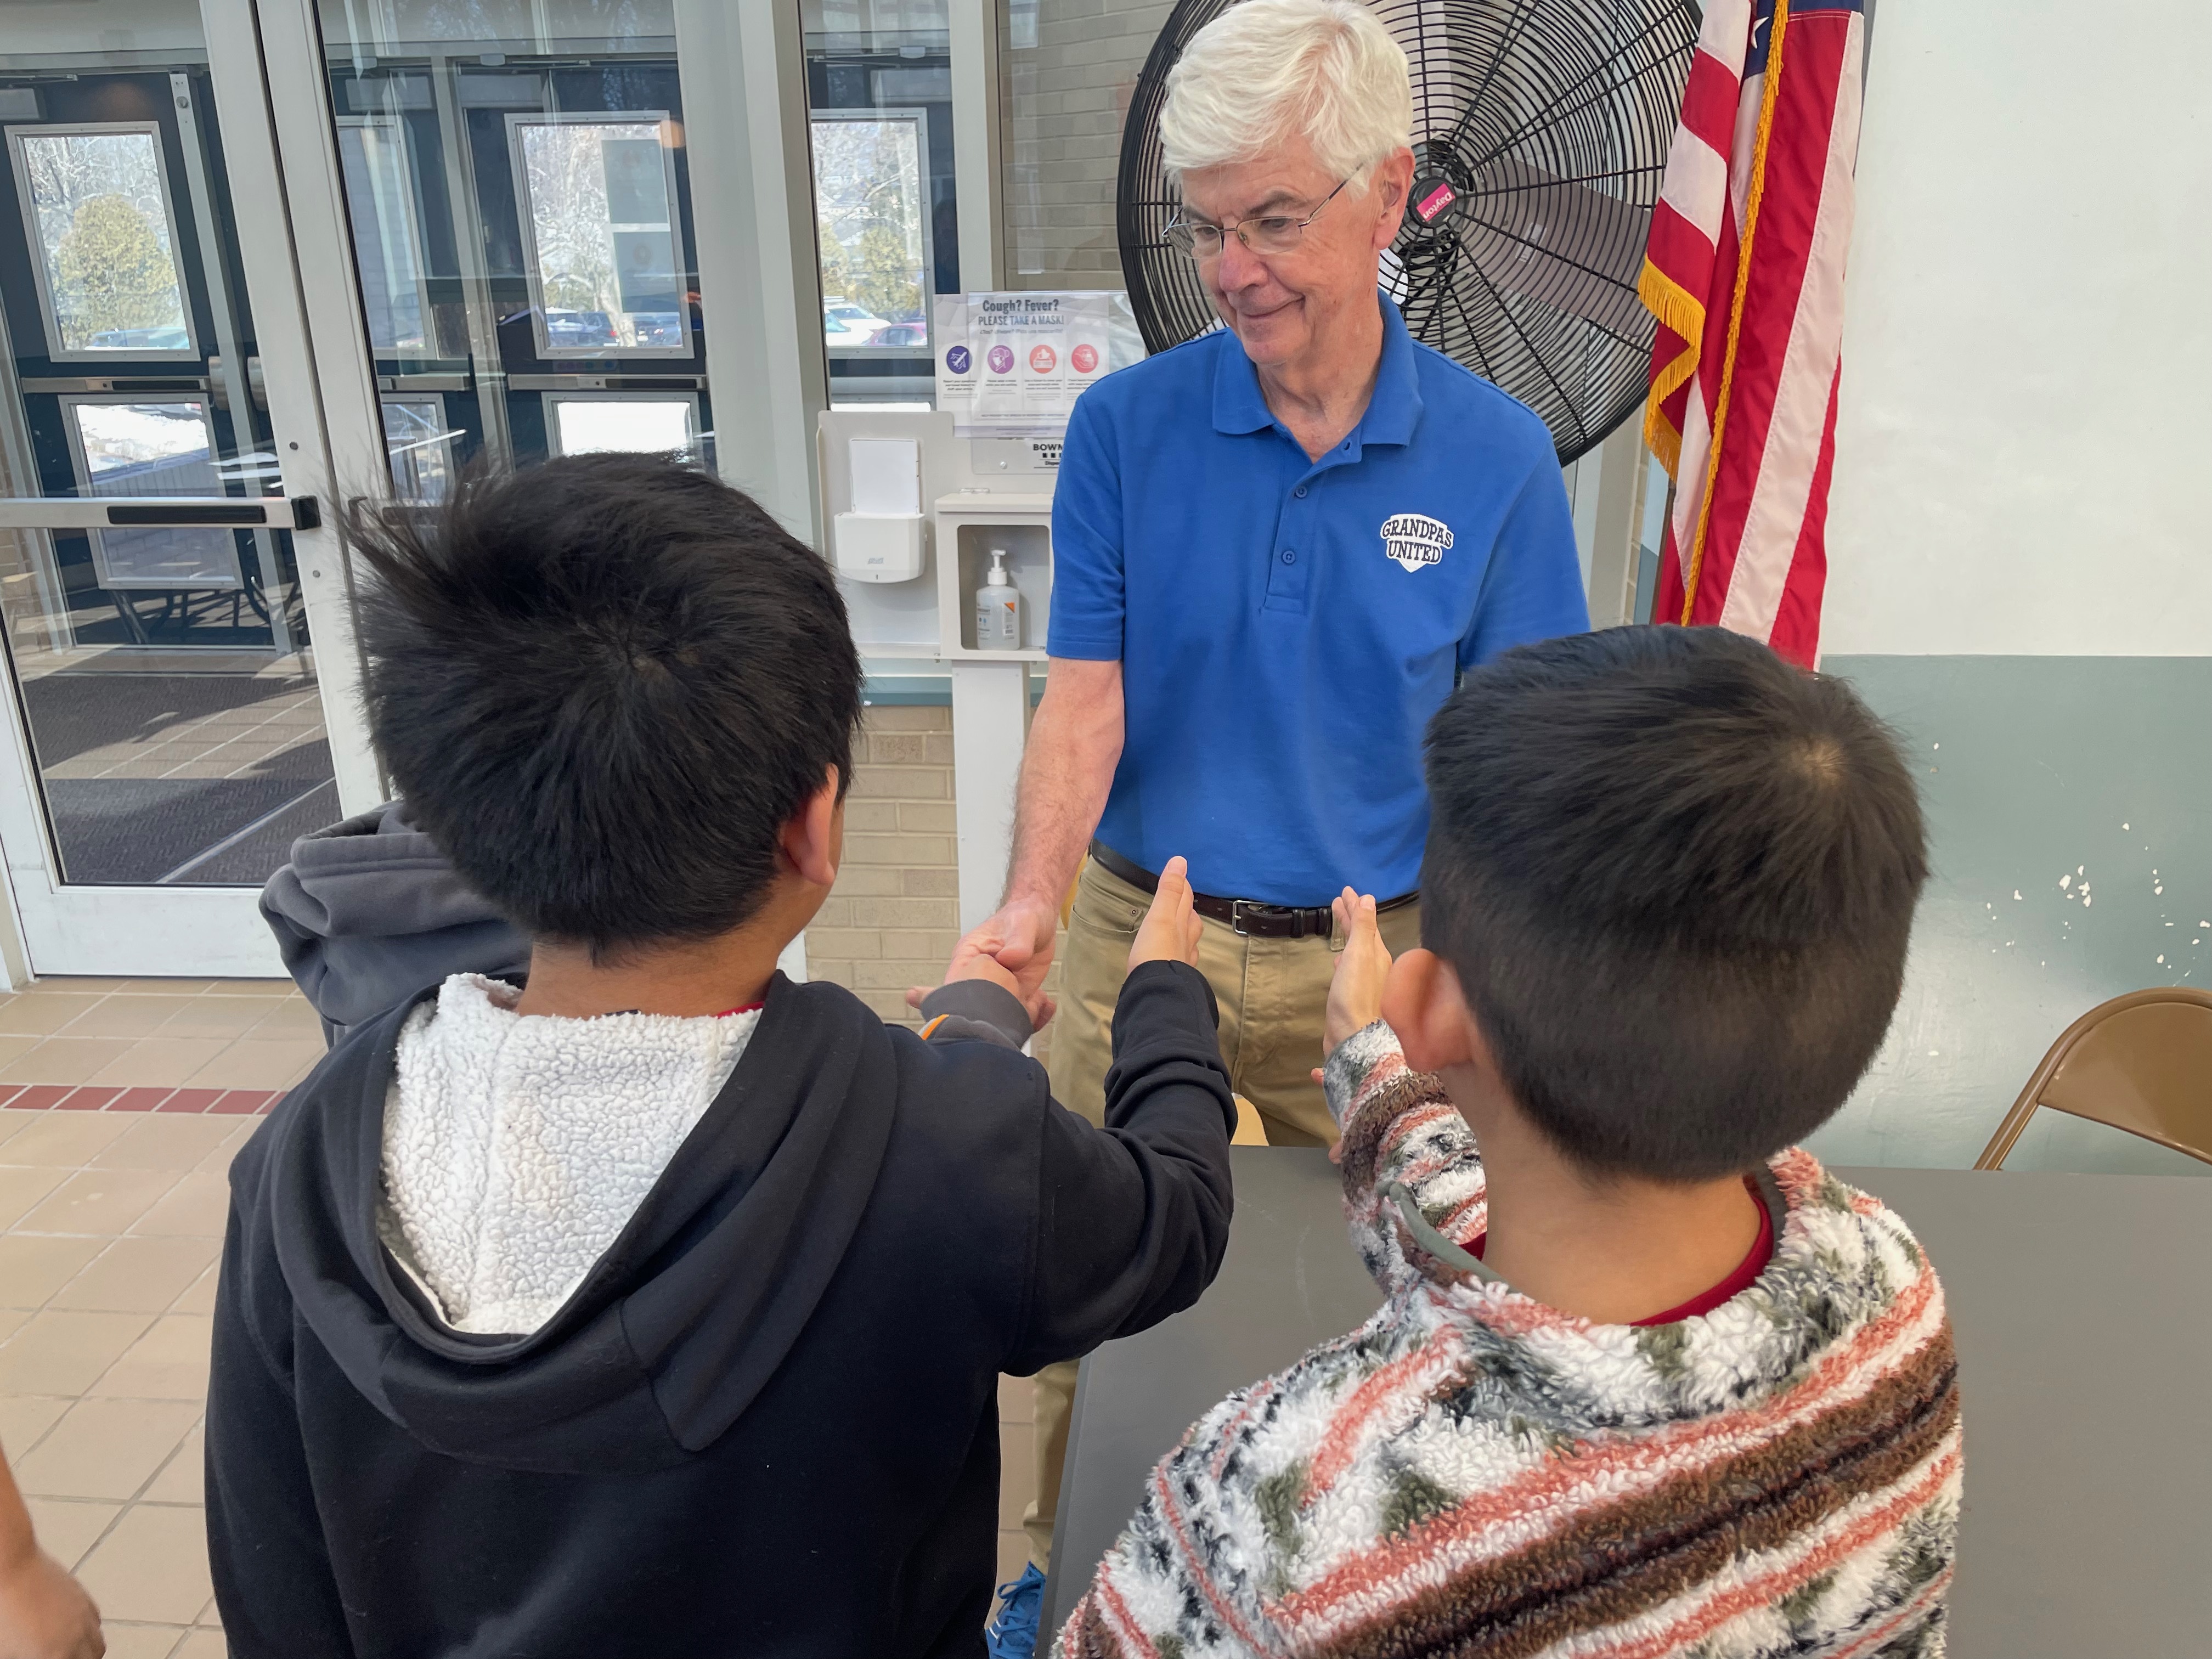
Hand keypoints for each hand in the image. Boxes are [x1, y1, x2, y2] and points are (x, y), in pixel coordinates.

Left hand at [0, 1544, 102, 1658]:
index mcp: (56, 1653)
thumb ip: (22, 1655)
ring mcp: (83, 1613)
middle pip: (95, 1656)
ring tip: (70, 1649)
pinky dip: (88, 1629)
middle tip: (63, 1657)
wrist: (10, 1569)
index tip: (54, 1658)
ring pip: (98, 1640)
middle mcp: (77, 1635)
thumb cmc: (2, 1612)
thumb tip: (31, 1653)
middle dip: (83, 1658)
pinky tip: (69, 1627)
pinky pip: (95, 1619)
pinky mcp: (82, 1595)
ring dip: (88, 1648)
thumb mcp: (5, 1650)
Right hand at [906, 895, 1059, 1026]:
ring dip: (1014, 1020)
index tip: (979, 1013)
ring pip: (997, 1016)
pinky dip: (1033, 1016)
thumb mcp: (1023, 923)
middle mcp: (980, 976)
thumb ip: (1018, 941)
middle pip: (975, 1007)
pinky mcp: (1016, 994)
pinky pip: (1020, 1012)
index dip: (961, 1004)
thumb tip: (1010, 959)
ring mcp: (999, 987)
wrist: (1040, 918)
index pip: (956, 985)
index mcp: (969, 956)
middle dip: (991, 1018)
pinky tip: (1046, 1006)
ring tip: (1034, 1008)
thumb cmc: (1024, 915)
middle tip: (1012, 1016)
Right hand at [1127, 856, 1201, 971]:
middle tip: (1183, 903)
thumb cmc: (1155, 950)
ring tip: (1181, 930)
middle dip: (1188, 910)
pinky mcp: (1175, 978)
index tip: (1181, 877)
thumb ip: (1169, 890)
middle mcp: (1186, 942)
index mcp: (1181, 924)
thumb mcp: (1160, 916)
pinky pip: (1182, 963)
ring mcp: (1182, 962)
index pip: (1185, 900)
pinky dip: (1180, 956)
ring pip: (1189, 943)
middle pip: (1191, 922)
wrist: (1157, 992)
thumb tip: (1180, 861)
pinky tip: (1176, 960)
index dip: (1183, 887)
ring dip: (1186, 934)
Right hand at [1322, 888, 1390, 1058]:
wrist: (1353, 1038)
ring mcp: (1364, 984)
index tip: (1345, 891)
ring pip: (1356, 953)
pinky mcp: (1352, 998)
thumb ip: (1364, 927)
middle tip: (1339, 901)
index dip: (1354, 906)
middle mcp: (1374, 968)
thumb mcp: (1360, 955)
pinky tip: (1337, 963)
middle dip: (1351, 918)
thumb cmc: (1355, 995)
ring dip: (1348, 937)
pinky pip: (1349, 971)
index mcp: (1377, 955)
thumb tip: (1369, 899)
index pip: (1365, 923)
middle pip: (1361, 936)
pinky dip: (1343, 960)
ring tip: (1340, 927)